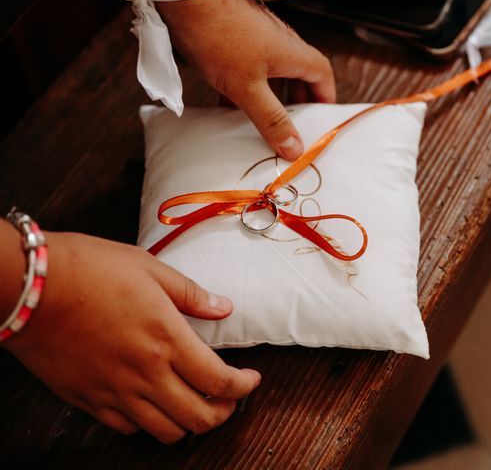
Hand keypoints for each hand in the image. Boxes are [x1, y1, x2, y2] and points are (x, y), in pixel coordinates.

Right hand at [2, 231, 259, 442]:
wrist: (28, 286)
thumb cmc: (89, 269)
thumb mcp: (149, 268)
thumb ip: (191, 294)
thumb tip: (224, 307)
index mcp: (166, 338)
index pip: (220, 381)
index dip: (245, 387)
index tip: (252, 379)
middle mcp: (145, 373)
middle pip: (200, 417)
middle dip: (224, 412)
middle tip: (230, 396)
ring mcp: (115, 391)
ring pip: (167, 432)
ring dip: (190, 422)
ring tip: (196, 402)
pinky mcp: (88, 400)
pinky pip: (128, 428)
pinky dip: (150, 423)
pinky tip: (154, 402)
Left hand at [157, 0, 335, 159]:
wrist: (186, 0)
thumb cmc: (220, 36)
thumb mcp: (248, 88)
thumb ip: (272, 120)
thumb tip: (295, 148)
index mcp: (292, 54)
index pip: (323, 76)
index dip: (325, 99)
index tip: (322, 121)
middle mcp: (280, 45)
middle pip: (300, 77)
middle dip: (299, 104)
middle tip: (294, 128)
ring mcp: (258, 42)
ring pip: (273, 76)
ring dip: (272, 98)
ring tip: (265, 123)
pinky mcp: (236, 42)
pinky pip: (250, 72)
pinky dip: (247, 91)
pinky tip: (233, 109)